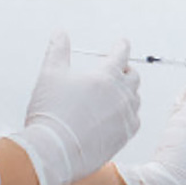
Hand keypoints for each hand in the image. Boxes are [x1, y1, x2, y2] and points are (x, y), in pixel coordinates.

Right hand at [7, 32, 141, 184]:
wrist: (53, 152)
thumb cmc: (50, 113)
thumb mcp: (50, 75)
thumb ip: (58, 50)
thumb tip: (60, 32)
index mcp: (106, 76)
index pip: (121, 54)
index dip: (121, 46)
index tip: (122, 42)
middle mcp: (121, 95)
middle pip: (133, 76)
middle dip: (126, 70)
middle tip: (118, 69)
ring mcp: (125, 116)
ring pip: (135, 98)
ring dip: (128, 92)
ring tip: (118, 92)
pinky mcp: (125, 136)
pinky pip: (134, 120)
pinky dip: (128, 114)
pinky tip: (119, 115)